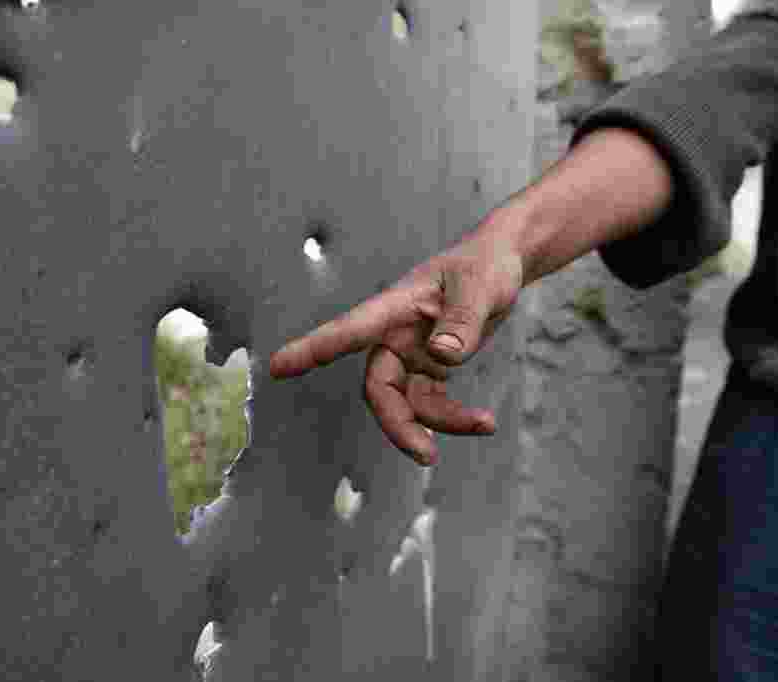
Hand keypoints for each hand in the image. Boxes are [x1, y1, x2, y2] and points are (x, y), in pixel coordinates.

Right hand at [268, 219, 525, 466]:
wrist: (502, 263)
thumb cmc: (485, 265)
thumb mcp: (480, 288)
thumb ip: (462, 321)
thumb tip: (442, 357)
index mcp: (395, 307)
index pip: (348, 331)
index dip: (312, 349)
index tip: (275, 366)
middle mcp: (395, 335)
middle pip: (379, 388)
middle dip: (399, 424)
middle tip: (426, 455)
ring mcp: (411, 354)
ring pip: (407, 403)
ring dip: (440, 422)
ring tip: (484, 423)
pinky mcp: (430, 368)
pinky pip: (431, 403)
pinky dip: (453, 417)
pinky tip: (483, 422)